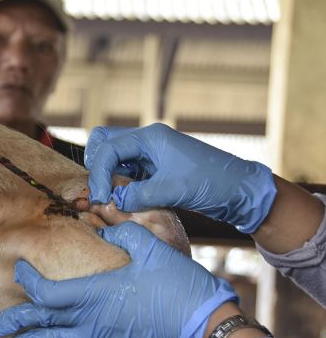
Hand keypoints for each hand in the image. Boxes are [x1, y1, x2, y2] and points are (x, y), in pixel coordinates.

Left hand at [0, 222, 236, 337]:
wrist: (203, 325)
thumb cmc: (177, 284)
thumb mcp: (150, 247)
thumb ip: (121, 228)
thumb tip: (103, 213)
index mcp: (94, 293)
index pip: (46, 293)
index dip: (28, 283)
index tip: (18, 270)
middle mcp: (90, 320)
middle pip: (42, 324)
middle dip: (15, 325)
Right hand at [83, 123, 276, 232]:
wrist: (240, 191)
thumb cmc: (213, 184)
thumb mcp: (173, 190)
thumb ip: (138, 194)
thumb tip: (113, 200)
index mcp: (152, 137)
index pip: (110, 149)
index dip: (100, 174)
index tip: (100, 198)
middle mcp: (149, 141)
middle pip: (106, 142)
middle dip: (97, 166)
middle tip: (100, 191)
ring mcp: (151, 154)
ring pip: (115, 158)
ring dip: (109, 176)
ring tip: (111, 199)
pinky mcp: (155, 169)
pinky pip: (128, 171)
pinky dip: (120, 184)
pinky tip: (124, 200)